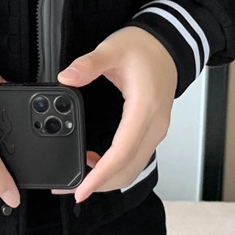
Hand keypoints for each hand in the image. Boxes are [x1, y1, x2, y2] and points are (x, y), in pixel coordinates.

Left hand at [51, 26, 177, 202]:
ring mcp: (155, 130)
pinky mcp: (151, 130)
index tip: (81, 190)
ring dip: (107, 179)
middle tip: (68, 189)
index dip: (100, 176)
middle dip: (99, 184)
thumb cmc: (144, 47)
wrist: (167, 44)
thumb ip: (88, 65)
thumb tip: (66, 78)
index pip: (122, 153)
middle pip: (128, 169)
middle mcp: (154, 126)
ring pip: (133, 168)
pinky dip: (115, 167)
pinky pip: (135, 158)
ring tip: (77, 178)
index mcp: (144, 109)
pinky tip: (94, 162)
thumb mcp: (112, 49)